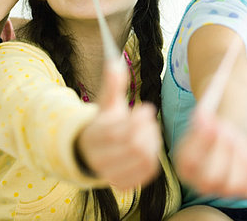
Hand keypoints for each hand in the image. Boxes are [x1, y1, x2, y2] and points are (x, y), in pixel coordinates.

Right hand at [77, 56, 160, 189]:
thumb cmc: (104, 123)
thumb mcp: (106, 103)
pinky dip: (153, 159)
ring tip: (150, 132)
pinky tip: (150, 146)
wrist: (93, 152)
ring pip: (143, 160)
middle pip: (133, 146)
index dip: (137, 119)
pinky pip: (147, 174)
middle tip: (150, 120)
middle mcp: (98, 159)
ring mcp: (110, 175)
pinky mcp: (123, 185)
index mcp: (92, 136)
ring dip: (153, 143)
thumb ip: (112, 84)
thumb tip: (115, 61)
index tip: (148, 108)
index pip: (117, 131)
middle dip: (147, 130)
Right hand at [174, 107, 246, 197]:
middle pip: (211, 178)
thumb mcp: (208, 109)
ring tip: (238, 139)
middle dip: (222, 151)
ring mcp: (222, 190)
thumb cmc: (217, 118)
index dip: (201, 143)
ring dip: (239, 157)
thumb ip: (207, 109)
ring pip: (234, 184)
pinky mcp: (243, 191)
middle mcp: (199, 182)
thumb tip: (209, 109)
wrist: (234, 129)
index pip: (189, 162)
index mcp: (184, 163)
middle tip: (227, 130)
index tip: (212, 122)